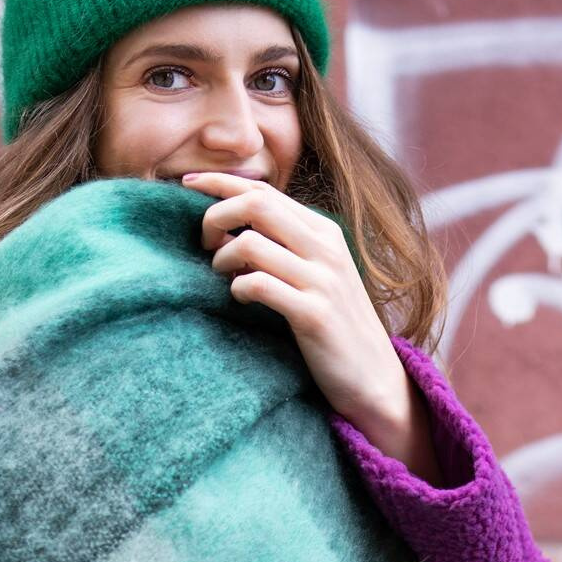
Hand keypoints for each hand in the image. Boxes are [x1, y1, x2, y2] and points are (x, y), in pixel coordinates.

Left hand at [184, 171, 413, 434]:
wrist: (374, 378)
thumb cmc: (336, 326)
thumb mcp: (318, 273)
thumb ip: (286, 244)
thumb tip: (233, 219)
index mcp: (325, 231)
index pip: (265, 191)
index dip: (220, 183)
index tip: (187, 185)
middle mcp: (326, 249)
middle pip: (255, 204)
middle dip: (214, 216)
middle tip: (204, 244)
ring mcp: (322, 281)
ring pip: (251, 243)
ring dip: (222, 258)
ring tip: (223, 276)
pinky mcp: (314, 315)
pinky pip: (259, 285)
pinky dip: (238, 288)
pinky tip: (240, 298)